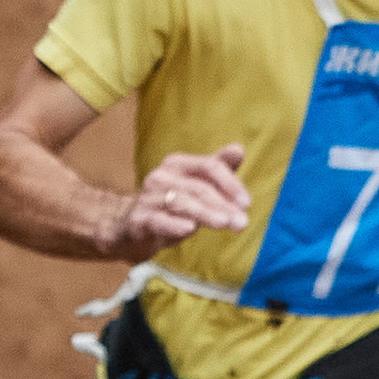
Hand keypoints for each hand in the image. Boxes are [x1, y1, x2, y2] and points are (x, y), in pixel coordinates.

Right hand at [107, 143, 249, 259]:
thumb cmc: (172, 205)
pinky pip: (157, 220)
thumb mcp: (196, 186)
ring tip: (224, 224)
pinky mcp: (138, 220)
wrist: (132, 227)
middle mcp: (161, 177)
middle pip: (198, 188)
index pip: (208, 166)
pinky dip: (173, 224)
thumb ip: (217, 169)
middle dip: (223, 205)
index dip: (230, 183)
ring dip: (205, 214)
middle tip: (242, 222)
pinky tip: (189, 229)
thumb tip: (238, 149)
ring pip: (180, 203)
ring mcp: (148, 198)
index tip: (246, 203)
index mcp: (178, 164)